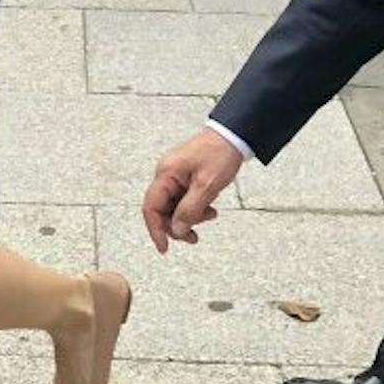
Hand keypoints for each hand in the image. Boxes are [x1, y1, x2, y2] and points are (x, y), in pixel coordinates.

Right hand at [141, 128, 244, 253]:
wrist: (233, 135)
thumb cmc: (219, 154)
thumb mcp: (207, 186)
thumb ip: (190, 210)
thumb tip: (176, 231)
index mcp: (166, 174)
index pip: (151, 207)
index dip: (155, 230)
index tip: (164, 248)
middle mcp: (166, 174)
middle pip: (162, 209)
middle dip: (177, 225)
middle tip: (194, 237)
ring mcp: (175, 175)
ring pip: (174, 206)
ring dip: (190, 217)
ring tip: (210, 216)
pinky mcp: (184, 176)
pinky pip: (183, 199)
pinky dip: (195, 208)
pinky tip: (210, 208)